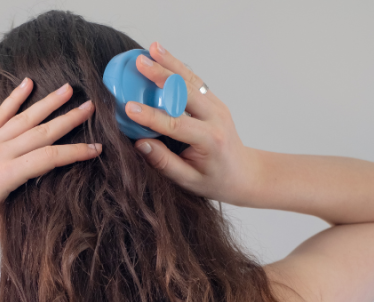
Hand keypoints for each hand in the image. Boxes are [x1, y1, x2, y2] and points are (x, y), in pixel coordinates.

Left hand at [0, 79, 101, 237]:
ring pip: (25, 119)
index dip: (74, 153)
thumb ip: (19, 222)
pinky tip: (27, 84)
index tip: (95, 149)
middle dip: (69, 119)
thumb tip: (44, 218)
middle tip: (92, 108)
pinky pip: (1, 115)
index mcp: (6, 175)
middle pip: (41, 132)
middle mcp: (0, 153)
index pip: (49, 158)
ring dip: (48, 103)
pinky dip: (14, 98)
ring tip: (68, 89)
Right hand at [125, 42, 256, 206]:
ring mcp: (217, 106)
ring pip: (191, 80)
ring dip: (170, 63)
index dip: (150, 115)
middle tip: (139, 63)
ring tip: (151, 48)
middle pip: (185, 91)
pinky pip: (195, 81)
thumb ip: (164, 163)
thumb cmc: (215, 181)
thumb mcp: (188, 180)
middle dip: (161, 75)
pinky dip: (178, 68)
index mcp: (209, 140)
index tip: (129, 107)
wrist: (244, 174)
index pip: (175, 124)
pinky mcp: (214, 101)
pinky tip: (163, 55)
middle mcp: (215, 118)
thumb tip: (140, 143)